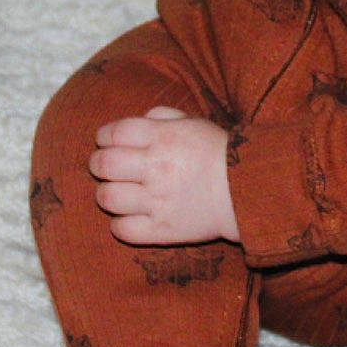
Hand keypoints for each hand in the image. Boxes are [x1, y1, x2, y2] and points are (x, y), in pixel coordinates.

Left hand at [89, 106, 238, 245]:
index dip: (103, 137)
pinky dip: (119, 224)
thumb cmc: (220, 153)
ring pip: (107, 197)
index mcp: (162, 137)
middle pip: (104, 164)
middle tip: (105, 167)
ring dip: (106, 193)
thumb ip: (163, 116)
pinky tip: (128, 216)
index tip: (105, 141)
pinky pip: (123, 230)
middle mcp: (156, 167)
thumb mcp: (194, 122)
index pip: (113, 133)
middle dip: (97, 163)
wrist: (249, 190)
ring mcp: (157, 201)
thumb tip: (140, 119)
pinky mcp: (162, 230)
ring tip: (116, 192)